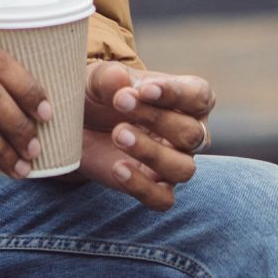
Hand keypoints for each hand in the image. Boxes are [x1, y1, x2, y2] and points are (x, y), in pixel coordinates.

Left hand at [77, 63, 214, 209]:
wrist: (78, 123)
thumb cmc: (99, 94)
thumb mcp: (98, 79)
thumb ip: (110, 78)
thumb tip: (121, 82)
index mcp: (185, 100)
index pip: (199, 96)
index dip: (176, 94)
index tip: (144, 89)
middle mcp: (187, 134)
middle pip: (192, 134)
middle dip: (157, 119)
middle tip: (120, 103)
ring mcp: (174, 164)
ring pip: (184, 169)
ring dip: (152, 152)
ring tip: (118, 135)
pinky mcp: (155, 188)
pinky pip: (163, 198)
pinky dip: (142, 186)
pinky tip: (118, 168)